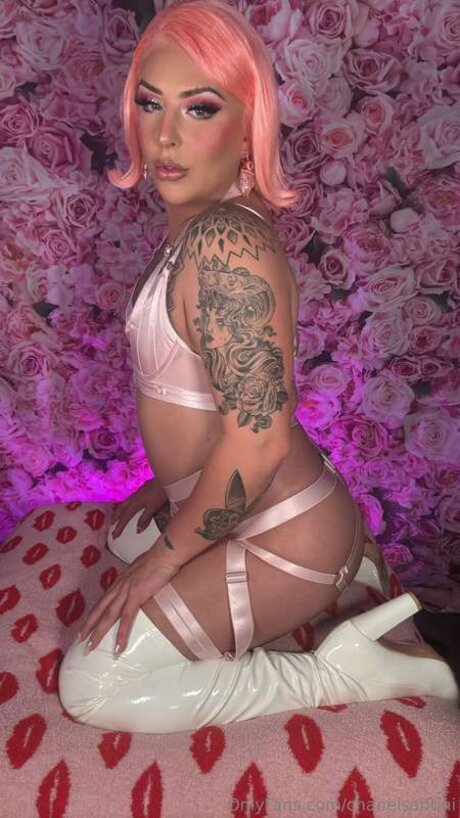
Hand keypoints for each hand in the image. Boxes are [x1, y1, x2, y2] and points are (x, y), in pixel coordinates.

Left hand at [75, 541, 180, 655]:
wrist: (164, 553)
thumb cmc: (157, 560)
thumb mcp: (141, 571)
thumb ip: (136, 579)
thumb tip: (138, 585)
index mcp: (119, 582)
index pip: (102, 601)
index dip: (93, 615)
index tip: (85, 626)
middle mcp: (118, 587)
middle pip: (99, 610)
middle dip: (88, 626)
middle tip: (77, 641)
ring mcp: (126, 592)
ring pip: (108, 616)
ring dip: (98, 632)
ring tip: (90, 647)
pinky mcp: (136, 596)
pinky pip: (127, 618)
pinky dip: (122, 633)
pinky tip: (118, 647)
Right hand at [111, 477, 166, 538]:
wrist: (166, 478)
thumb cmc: (161, 493)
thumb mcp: (154, 507)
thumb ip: (145, 518)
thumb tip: (137, 531)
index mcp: (136, 504)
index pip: (125, 518)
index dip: (119, 527)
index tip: (114, 536)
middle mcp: (133, 498)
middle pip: (121, 509)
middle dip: (115, 518)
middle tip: (111, 526)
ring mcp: (137, 493)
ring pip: (124, 504)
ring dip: (119, 512)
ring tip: (116, 517)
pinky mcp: (141, 490)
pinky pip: (128, 500)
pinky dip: (125, 506)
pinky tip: (129, 506)